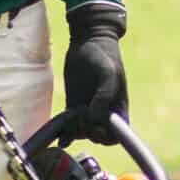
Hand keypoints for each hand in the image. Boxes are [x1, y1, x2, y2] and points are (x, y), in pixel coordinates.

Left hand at [63, 0, 128, 129]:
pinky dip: (65, 134)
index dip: (107, 137)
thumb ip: (105, 95)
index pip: (116, 135)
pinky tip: (61, 137)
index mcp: (118, 108)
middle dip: (89, 132)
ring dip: (75, 131)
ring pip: (82, 132)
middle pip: (97, 137)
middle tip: (82, 117)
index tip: (98, 126)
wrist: (87, 41)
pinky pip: (69, 126)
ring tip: (71, 117)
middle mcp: (103, 112)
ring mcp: (87, 110)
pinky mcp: (73, 106)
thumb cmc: (104, 56)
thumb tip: (95, 117)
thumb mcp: (108, 73)